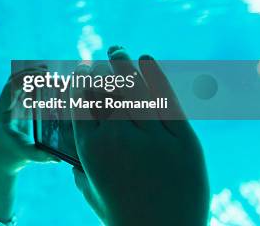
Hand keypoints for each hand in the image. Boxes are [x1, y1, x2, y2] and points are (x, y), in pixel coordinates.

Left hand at [0, 65, 58, 174]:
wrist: (1, 161)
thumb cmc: (12, 158)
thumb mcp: (27, 156)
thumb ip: (41, 157)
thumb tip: (58, 158)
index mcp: (2, 113)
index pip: (10, 88)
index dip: (24, 79)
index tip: (40, 76)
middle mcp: (3, 106)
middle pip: (13, 81)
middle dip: (29, 73)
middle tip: (47, 72)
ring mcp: (8, 105)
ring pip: (17, 83)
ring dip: (30, 75)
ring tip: (47, 72)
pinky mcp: (15, 107)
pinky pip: (22, 90)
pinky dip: (32, 83)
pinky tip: (46, 81)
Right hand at [70, 47, 209, 225]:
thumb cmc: (122, 216)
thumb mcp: (91, 191)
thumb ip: (80, 166)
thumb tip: (75, 147)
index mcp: (91, 150)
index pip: (81, 102)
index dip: (80, 81)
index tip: (81, 70)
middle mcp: (118, 139)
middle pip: (105, 89)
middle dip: (102, 67)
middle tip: (103, 54)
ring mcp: (153, 139)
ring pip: (134, 89)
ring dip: (123, 64)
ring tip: (118, 50)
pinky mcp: (184, 142)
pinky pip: (167, 101)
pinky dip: (155, 76)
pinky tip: (146, 59)